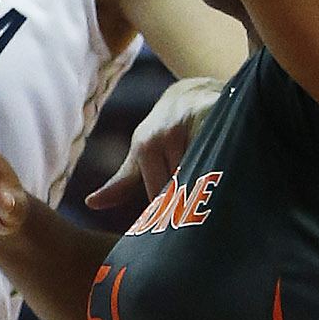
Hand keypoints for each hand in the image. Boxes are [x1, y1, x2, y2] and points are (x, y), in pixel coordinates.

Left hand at [85, 76, 227, 222]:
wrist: (191, 94)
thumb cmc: (162, 131)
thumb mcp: (140, 153)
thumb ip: (120, 182)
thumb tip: (91, 203)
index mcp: (145, 148)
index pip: (158, 195)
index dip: (168, 214)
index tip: (174, 225)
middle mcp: (166, 136)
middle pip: (181, 188)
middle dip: (190, 203)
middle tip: (198, 211)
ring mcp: (192, 125)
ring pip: (202, 174)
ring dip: (211, 186)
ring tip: (216, 187)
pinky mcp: (216, 116)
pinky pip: (222, 153)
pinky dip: (226, 166)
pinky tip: (227, 168)